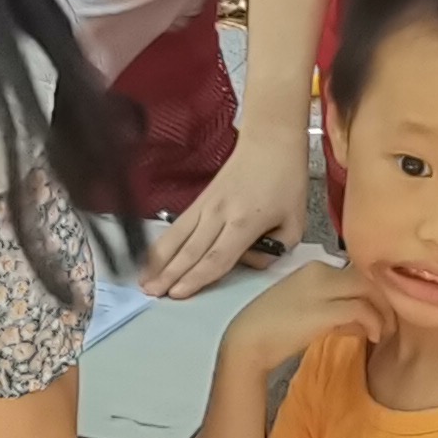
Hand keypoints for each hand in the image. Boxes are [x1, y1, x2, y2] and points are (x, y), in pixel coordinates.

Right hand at [143, 122, 318, 297]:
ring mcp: (206, 204)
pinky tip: (151, 256)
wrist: (269, 142)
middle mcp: (219, 214)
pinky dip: (163, 243)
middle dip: (169, 274)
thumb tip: (246, 262)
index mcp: (244, 222)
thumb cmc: (286, 182)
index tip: (178, 294)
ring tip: (143, 279)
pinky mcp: (199, 199)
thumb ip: (273, 251)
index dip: (196, 278)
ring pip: (177, 237)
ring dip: (158, 260)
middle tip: (150, 294)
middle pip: (190, 250)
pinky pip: (178, 225)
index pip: (216, 257)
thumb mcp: (294, 224)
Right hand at [215, 257, 387, 386]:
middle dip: (387, 299)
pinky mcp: (324, 310)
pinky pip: (361, 310)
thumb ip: (336, 308)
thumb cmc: (274, 328)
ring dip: (384, 312)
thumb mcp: (307, 310)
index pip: (359, 271)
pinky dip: (374, 323)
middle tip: (393, 322)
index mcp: (315, 267)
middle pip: (369, 278)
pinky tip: (374, 337)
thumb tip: (363, 319)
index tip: (385, 311)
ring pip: (370, 290)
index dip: (377, 290)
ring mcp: (321, 288)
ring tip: (385, 332)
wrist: (248, 341)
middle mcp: (320, 270)